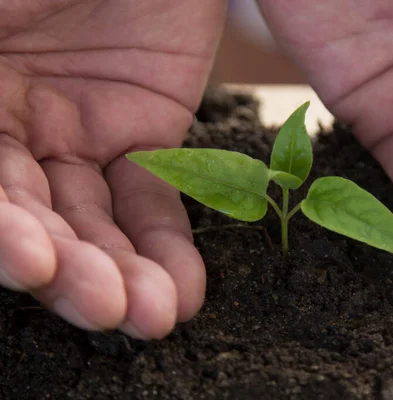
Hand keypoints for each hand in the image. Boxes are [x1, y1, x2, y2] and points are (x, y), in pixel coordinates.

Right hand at [0, 1, 224, 337]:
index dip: (2, 231)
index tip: (31, 263)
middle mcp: (8, 128)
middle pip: (32, 218)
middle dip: (68, 268)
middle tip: (105, 308)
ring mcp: (77, 134)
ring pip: (95, 222)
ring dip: (123, 273)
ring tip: (152, 315)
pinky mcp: (145, 135)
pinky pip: (157, 201)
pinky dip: (168, 248)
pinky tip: (181, 291)